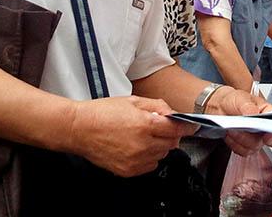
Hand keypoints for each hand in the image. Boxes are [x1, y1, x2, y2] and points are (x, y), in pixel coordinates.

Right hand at [70, 96, 194, 176]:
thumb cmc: (103, 112)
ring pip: (162, 155)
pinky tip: (137, 146)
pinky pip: (149, 165)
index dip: (187, 127)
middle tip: (159, 127)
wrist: (79, 129)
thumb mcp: (133, 101)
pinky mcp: (127, 171)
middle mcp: (142, 145)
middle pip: (171, 143)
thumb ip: (157, 106)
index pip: (177, 129)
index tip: (192, 126)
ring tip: (144, 135)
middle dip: (170, 134)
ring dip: (159, 145)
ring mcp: (135, 160)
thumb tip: (173, 114)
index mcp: (145, 125)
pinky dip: (149, 157)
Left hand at [209, 87, 271, 154]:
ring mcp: (256, 137)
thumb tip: (254, 113)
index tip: (268, 136)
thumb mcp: (241, 99)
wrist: (221, 107)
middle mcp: (265, 127)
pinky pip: (243, 151)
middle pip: (269, 140)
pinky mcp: (246, 145)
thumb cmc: (235, 100)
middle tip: (244, 130)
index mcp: (269, 113)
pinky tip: (230, 134)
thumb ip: (249, 107)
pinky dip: (234, 143)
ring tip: (232, 129)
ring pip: (254, 147)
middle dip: (254, 137)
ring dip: (241, 139)